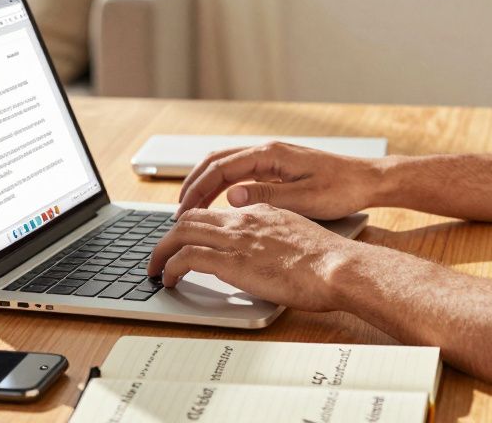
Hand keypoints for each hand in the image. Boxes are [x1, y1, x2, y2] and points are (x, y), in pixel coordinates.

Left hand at [148, 204, 359, 310]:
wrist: (336, 266)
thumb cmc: (328, 259)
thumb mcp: (299, 235)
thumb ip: (277, 236)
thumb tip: (268, 251)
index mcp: (261, 211)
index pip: (218, 213)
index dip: (197, 225)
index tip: (190, 239)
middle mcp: (243, 219)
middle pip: (191, 217)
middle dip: (169, 234)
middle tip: (161, 251)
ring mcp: (235, 238)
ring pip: (180, 233)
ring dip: (161, 251)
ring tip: (155, 268)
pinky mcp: (229, 261)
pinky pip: (186, 259)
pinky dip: (170, 267)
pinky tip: (169, 279)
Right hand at [175, 141, 388, 219]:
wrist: (370, 180)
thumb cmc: (343, 189)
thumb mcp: (305, 198)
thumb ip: (266, 196)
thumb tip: (231, 196)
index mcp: (271, 154)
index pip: (221, 167)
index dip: (198, 189)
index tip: (183, 210)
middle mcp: (268, 152)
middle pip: (217, 162)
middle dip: (193, 185)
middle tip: (178, 212)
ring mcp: (272, 159)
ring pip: (226, 166)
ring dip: (205, 185)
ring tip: (191, 209)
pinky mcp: (278, 169)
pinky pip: (240, 173)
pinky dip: (222, 186)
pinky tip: (217, 205)